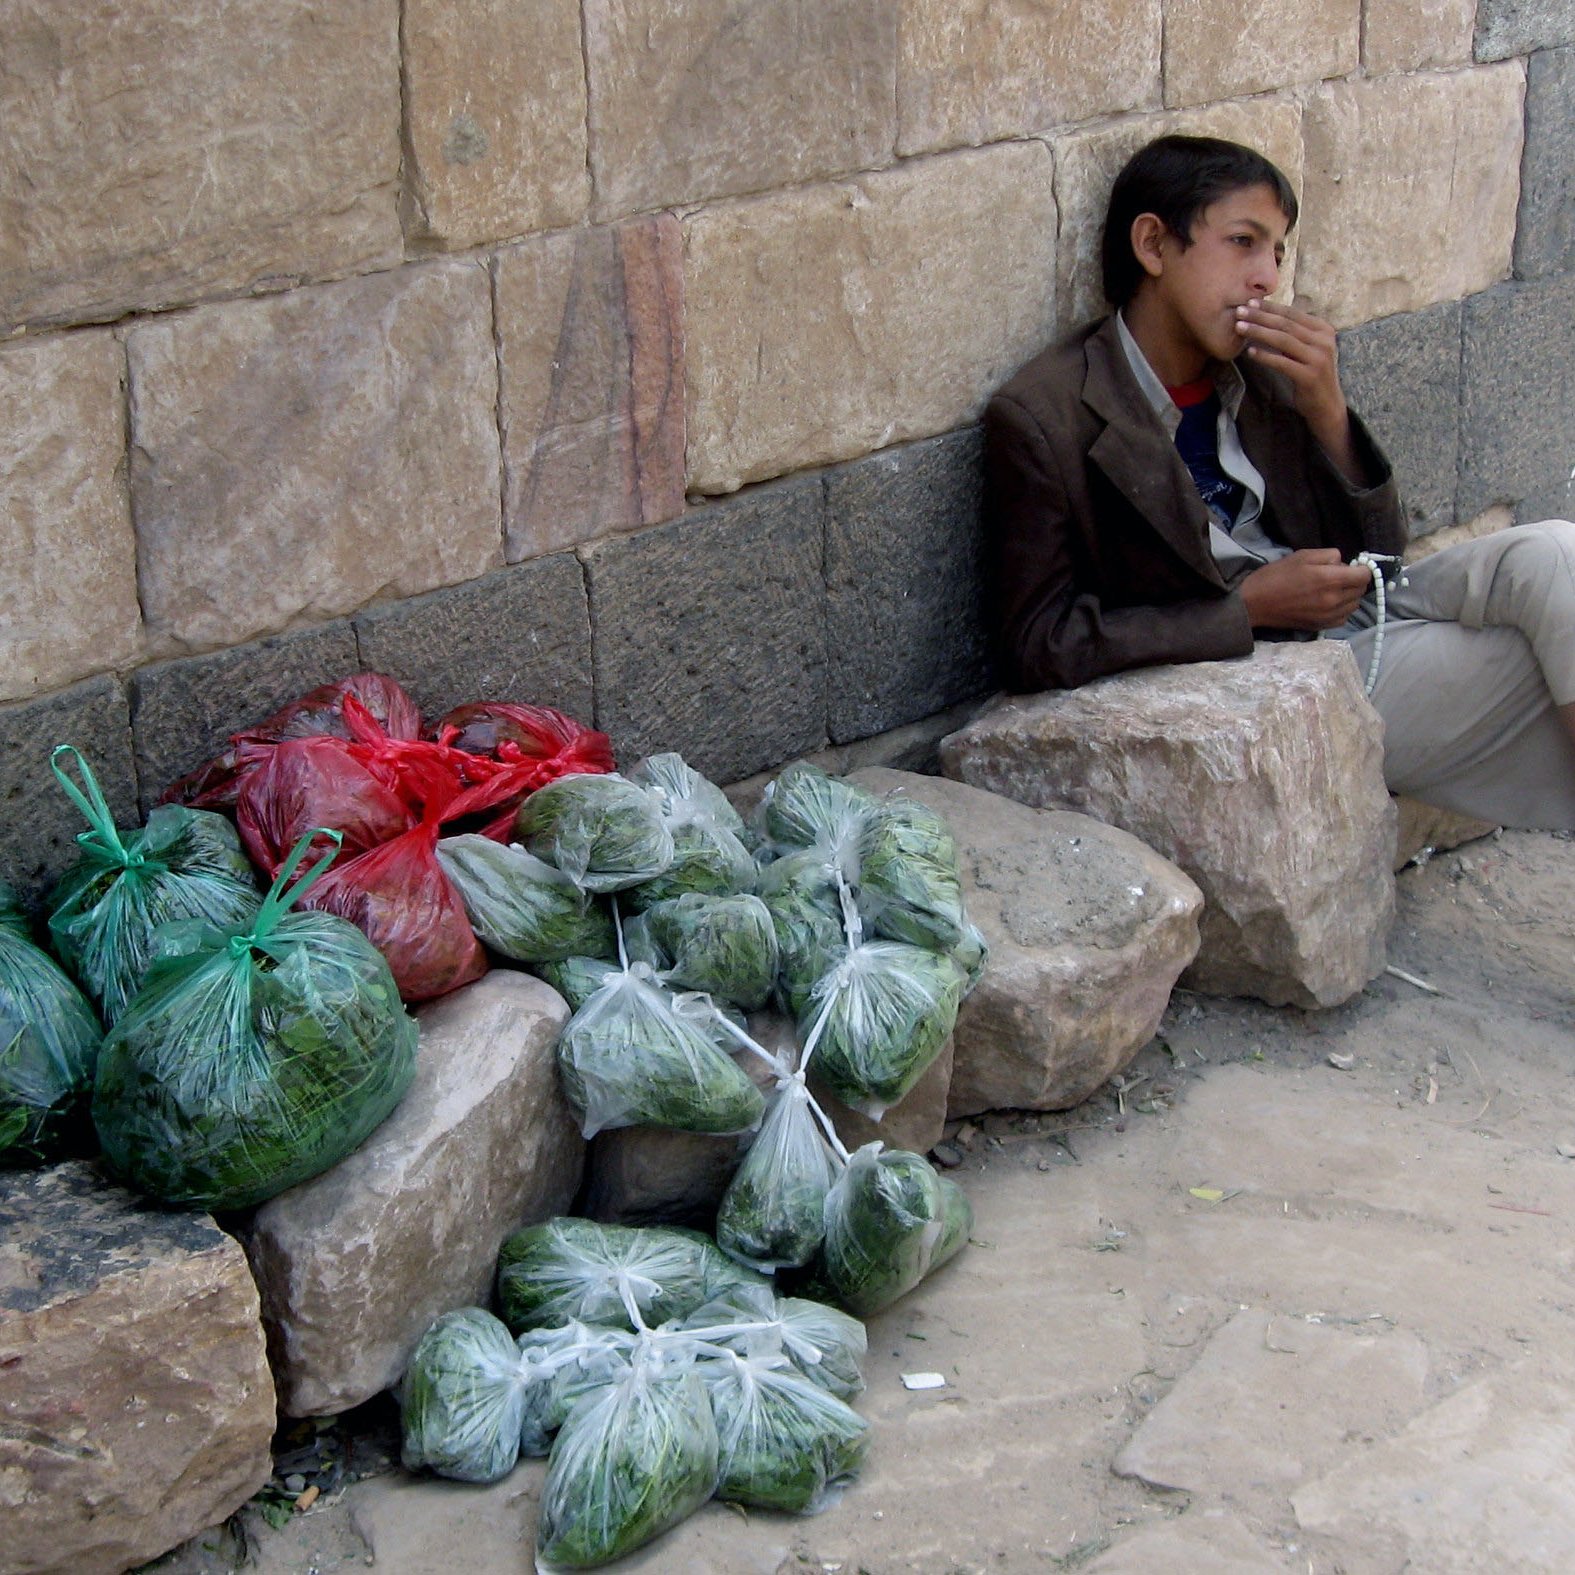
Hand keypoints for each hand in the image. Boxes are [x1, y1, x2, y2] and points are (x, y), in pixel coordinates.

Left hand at [1235, 301, 1362, 483]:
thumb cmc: (1310, 374)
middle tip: (1239, 311)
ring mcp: (1318, 358)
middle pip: (1286, 324)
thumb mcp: (1306, 350)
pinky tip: (1249, 352)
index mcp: (1323, 329)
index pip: (1292, 314)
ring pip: (1283, 340)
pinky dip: (1265, 356)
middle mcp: (1323, 340)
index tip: (1250, 302)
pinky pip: (1282, 363)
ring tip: (1239, 328)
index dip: (1270, 307)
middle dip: (1260, 316)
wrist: (1326, 404)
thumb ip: (1293, 334)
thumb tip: (1265, 317)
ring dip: (1258, 332)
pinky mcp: (1309, 376)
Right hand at [1239, 549, 1372, 630]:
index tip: (1352, 566)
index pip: (1364, 575)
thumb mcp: (1303, 555)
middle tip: (1338, 576)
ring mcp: (1328, 616)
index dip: (1361, 568)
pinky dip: (1342, 609)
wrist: (1255, 603)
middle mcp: (1334, 600)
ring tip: (1333, 590)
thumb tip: (1343, 563)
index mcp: (1330, 580)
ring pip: (1354, 604)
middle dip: (1355, 580)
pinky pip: (1344, 617)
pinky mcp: (1321, 626)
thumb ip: (1329, 555)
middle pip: (1361, 590)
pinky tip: (1329, 603)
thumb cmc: (1276, 576)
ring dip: (1349, 595)